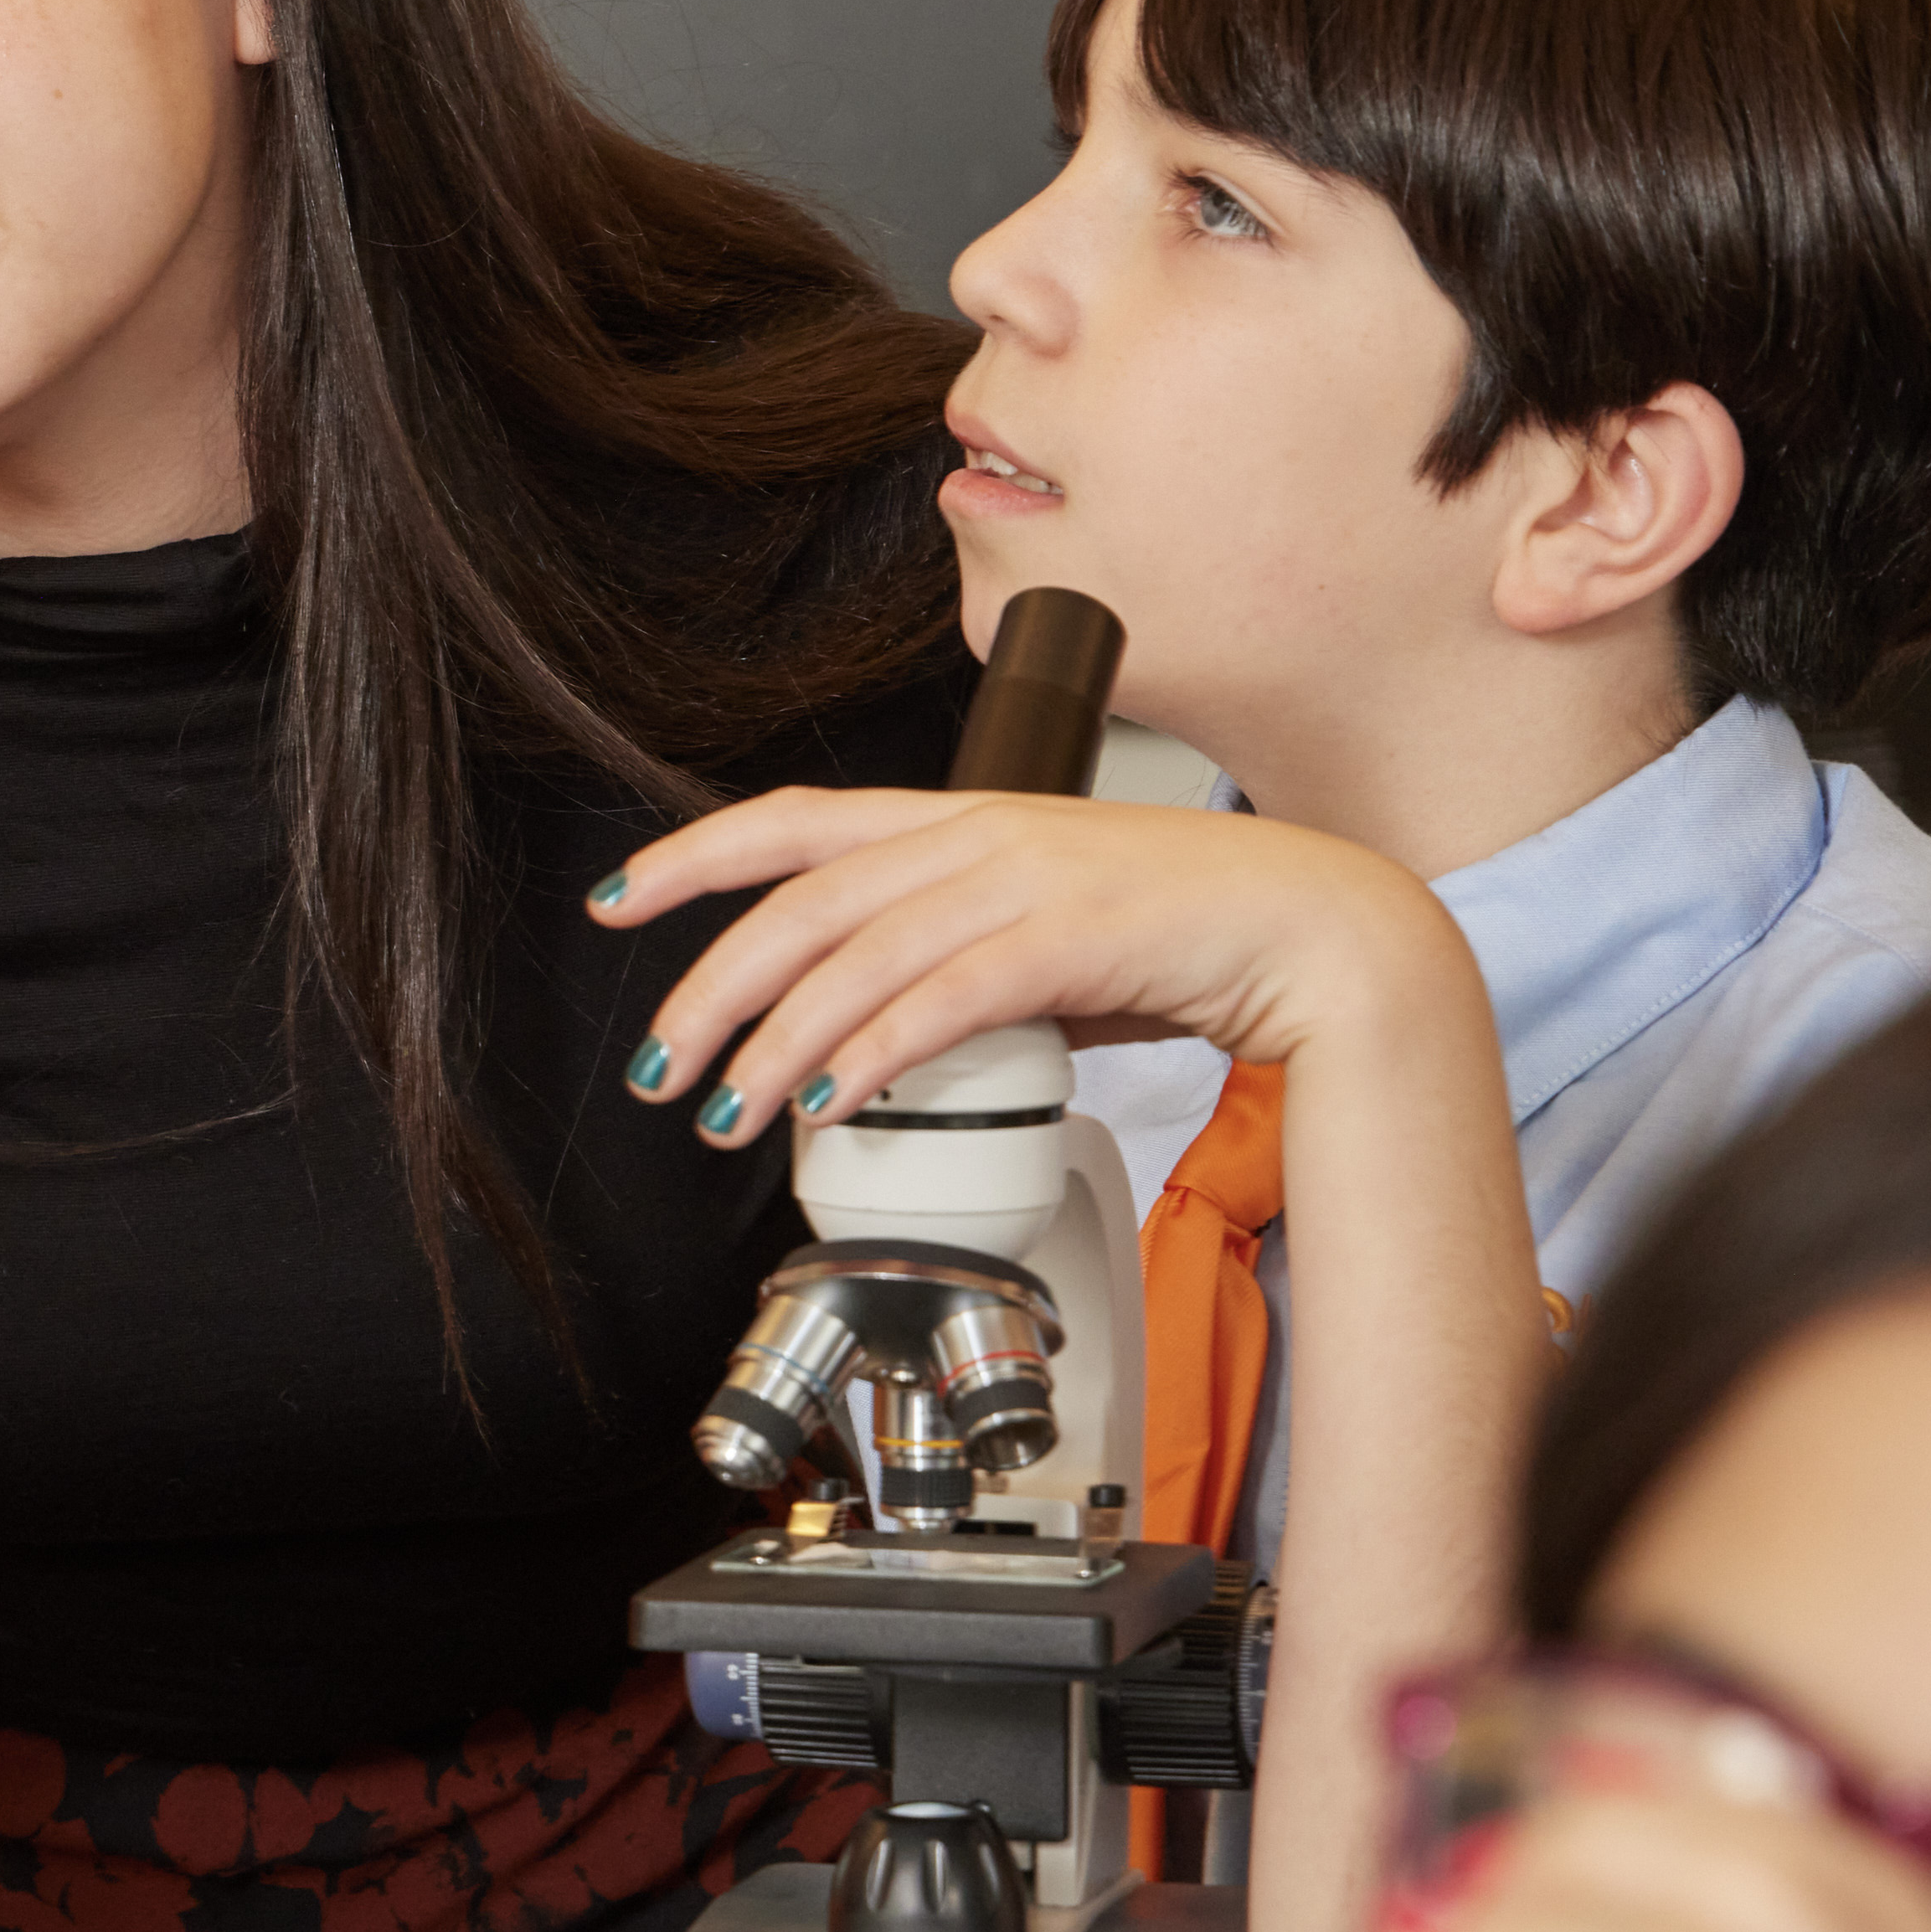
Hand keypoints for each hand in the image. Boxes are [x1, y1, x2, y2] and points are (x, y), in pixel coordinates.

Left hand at [595, 786, 1471, 1143]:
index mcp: (960, 818)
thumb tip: (873, 1024)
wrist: (1315, 926)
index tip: (616, 900)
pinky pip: (940, 1000)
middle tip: (658, 1062)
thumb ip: (954, 953)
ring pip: (854, 956)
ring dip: (773, 1043)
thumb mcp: (1039, 923)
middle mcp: (977, 835)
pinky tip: (830, 1104)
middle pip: (798, 901)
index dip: (691, 856)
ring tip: (724, 1113)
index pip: (792, 822)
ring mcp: (1022, 879)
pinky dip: (872, 1055)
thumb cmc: (1185, 927)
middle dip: (709, 985)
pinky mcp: (1068, 937)